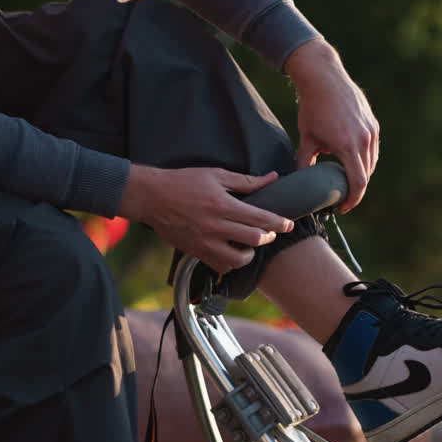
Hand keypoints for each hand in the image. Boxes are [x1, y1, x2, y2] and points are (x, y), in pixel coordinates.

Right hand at [119, 166, 293, 273]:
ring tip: (250, 245)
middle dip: (268, 236)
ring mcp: (205, 242)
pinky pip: (220, 267)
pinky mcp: (195, 252)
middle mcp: (215, 226)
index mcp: (223, 205)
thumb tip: (272, 178)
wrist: (151, 197)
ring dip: (250, 253)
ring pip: (239, 259)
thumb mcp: (216, 174)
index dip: (279, 222)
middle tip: (270, 232)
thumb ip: (246, 181)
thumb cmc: (183, 181)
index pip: (260, 218)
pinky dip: (230, 263)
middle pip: (254, 239)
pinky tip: (232, 253)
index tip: (289, 224)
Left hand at [284, 39, 378, 212]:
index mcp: (348, 145)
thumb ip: (305, 163)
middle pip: (366, 175)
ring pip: (371, 162)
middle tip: (342, 197)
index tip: (343, 208)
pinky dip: (364, 159)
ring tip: (346, 180)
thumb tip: (300, 182)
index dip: (352, 199)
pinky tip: (352, 161)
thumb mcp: (307, 138)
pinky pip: (373, 149)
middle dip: (355, 189)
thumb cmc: (312, 107)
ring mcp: (371, 130)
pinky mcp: (373, 124)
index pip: (358, 182)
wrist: (324, 77)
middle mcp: (364, 139)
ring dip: (361, 174)